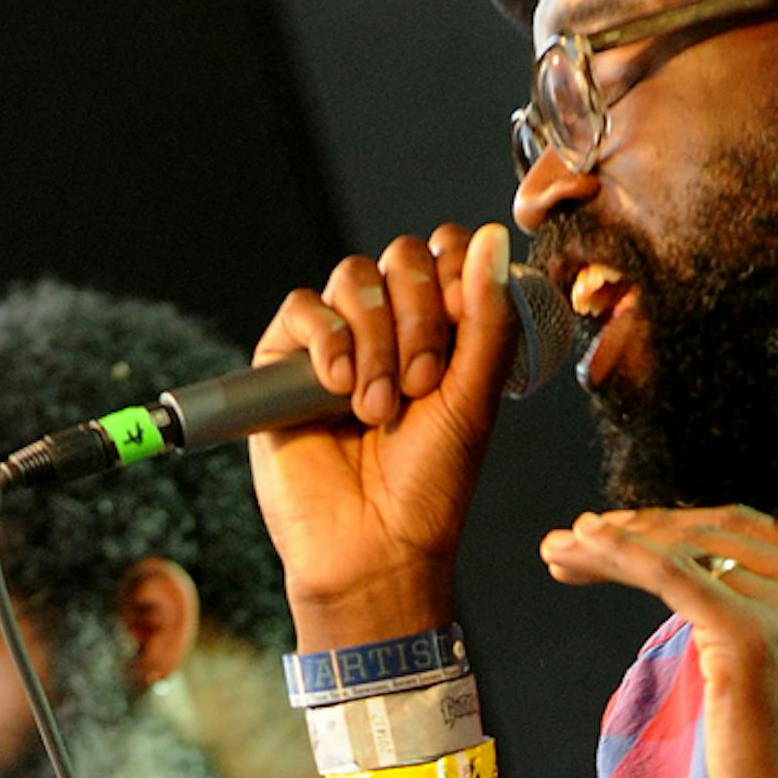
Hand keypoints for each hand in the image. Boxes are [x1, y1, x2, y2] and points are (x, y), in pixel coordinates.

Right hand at [249, 224, 518, 632]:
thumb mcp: (475, 396)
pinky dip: (327, 340)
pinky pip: (304, 309)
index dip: (458, 272)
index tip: (463, 325)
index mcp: (445, 330)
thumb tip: (494, 233)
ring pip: (354, 278)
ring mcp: (336, 342)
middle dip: (419, 316)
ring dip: (376, 339)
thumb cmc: (431, 481)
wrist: (374, 543)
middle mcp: (390, 328)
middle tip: (424, 383)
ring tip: (380, 406)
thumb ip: (487, 315)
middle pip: (401, 258)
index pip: (449, 252)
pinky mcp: (284, 362)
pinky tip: (338, 387)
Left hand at [539, 480, 777, 777]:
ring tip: (562, 549)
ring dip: (612, 542)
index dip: (677, 523)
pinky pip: (672, 574)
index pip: (746, 526)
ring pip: (685, 549)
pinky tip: (582, 551)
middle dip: (637, 529)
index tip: (620, 532)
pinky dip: (620, 555)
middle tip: (577, 540)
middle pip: (714, 530)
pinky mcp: (751, 637)